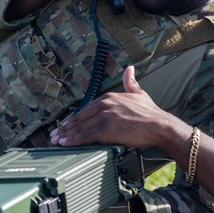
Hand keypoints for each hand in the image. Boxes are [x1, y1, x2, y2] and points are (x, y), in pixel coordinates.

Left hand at [50, 66, 186, 148]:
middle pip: (80, 117)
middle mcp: (104, 105)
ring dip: (67, 135)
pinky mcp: (106, 130)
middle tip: (55, 134)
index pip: (86, 108)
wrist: (158, 125)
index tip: (66, 124)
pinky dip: (74, 140)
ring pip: (81, 127)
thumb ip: (130, 82)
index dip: (74, 118)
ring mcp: (104, 117)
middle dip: (66, 127)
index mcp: (109, 97)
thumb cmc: (150, 113)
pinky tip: (66, 143)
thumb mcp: (138, 93)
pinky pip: (86, 136)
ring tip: (57, 140)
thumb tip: (129, 69)